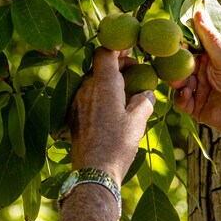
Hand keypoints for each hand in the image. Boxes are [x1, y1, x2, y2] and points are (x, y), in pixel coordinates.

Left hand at [69, 48, 154, 181]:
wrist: (93, 173)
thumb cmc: (117, 146)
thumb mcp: (137, 123)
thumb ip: (143, 101)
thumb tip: (146, 92)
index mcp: (103, 86)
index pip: (105, 52)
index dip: (117, 47)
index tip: (131, 48)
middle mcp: (86, 90)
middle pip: (100, 67)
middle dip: (119, 66)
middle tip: (137, 71)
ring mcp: (78, 103)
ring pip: (94, 83)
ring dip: (111, 83)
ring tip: (129, 93)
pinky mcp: (74, 117)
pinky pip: (89, 98)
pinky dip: (102, 97)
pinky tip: (114, 111)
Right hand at [168, 11, 220, 141]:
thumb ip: (210, 37)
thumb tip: (198, 12)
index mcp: (214, 57)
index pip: (193, 46)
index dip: (182, 44)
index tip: (172, 40)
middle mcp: (205, 72)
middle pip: (181, 64)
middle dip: (175, 64)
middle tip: (170, 62)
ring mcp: (199, 89)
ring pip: (178, 81)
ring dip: (178, 80)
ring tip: (183, 82)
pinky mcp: (195, 107)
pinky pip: (180, 100)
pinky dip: (181, 97)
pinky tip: (188, 95)